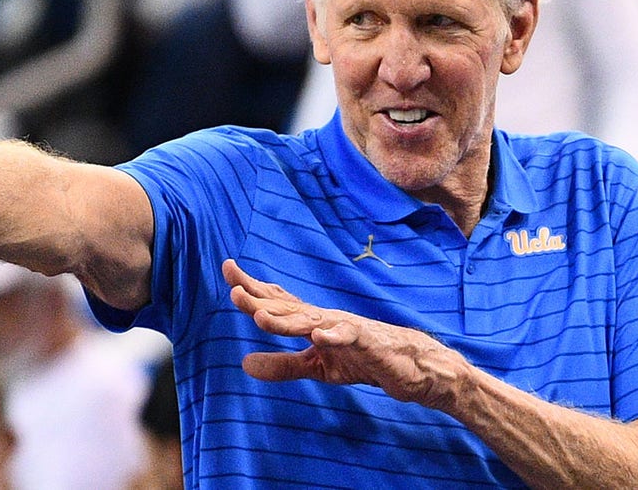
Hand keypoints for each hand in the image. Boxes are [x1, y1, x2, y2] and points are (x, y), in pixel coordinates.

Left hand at [223, 259, 470, 411]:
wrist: (410, 367)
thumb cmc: (362, 360)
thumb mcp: (316, 367)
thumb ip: (282, 365)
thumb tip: (243, 365)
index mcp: (311, 321)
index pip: (278, 302)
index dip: (253, 287)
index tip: (227, 270)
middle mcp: (325, 318)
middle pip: (288, 307)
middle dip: (260, 299)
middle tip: (232, 290)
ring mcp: (346, 327)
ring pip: (312, 321)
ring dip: (286, 320)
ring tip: (259, 317)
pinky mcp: (368, 343)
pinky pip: (350, 337)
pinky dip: (335, 336)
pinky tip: (319, 336)